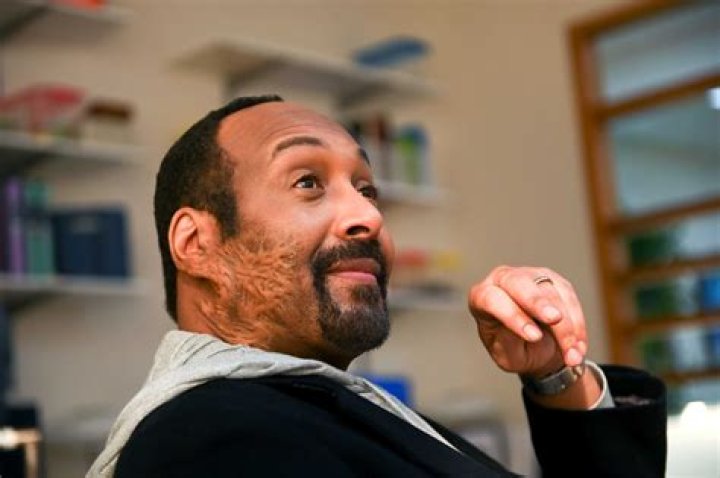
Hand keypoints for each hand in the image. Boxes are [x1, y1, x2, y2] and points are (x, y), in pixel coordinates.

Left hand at [468, 266, 587, 378]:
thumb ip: (510, 344)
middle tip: (555, 319)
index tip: (533, 336)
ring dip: (566, 327)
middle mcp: (503, 280)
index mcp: (481, 297)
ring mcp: (531, 276)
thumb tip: (534, 332)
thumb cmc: (512, 349)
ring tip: (572, 356)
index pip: (492, 300)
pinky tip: (579, 347)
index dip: (512, 316)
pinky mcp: (555, 281)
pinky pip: (569, 299)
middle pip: (519, 284)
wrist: (536, 347)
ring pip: (551, 294)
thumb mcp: (506, 355)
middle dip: (538, 302)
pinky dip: (577, 325)